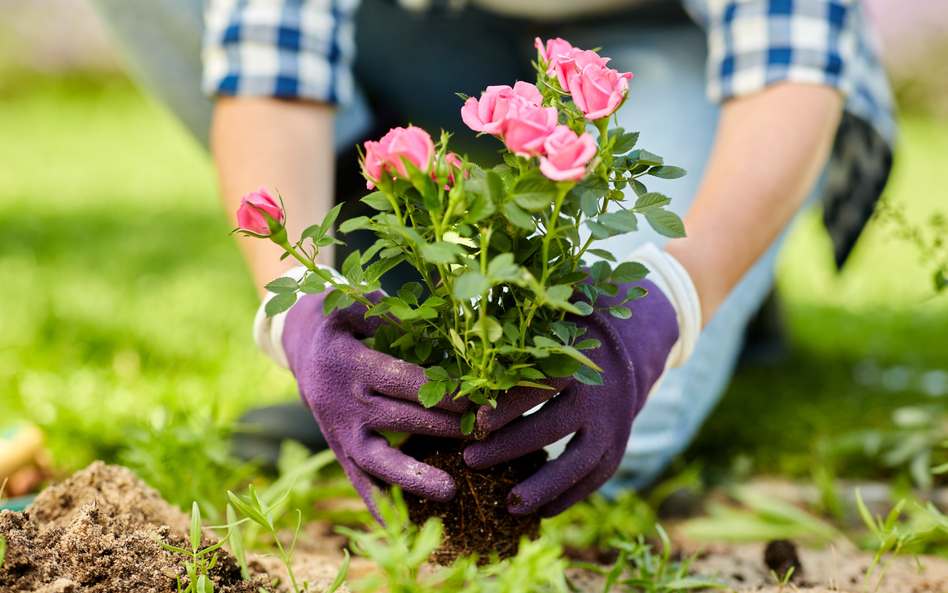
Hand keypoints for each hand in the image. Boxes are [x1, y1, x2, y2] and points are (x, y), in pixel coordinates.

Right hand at [281, 291, 471, 517]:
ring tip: (450, 492)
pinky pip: (360, 483)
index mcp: (349, 363)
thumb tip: (432, 330)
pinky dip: (380, 506)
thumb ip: (391, 317)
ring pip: (376, 460)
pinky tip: (405, 531)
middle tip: (484, 433)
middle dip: (443, 428)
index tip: (473, 400)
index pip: (400, 380)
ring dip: (413, 477)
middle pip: (397, 419)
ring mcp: (340, 432)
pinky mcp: (340, 451)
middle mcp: (342, 402)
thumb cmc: (341, 322)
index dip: (436, 391)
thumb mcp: (355, 305)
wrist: (299, 345)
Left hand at [463, 278, 679, 517]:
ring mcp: (612, 425)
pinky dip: (571, 498)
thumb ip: (520, 317)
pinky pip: (596, 478)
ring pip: (579, 463)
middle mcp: (598, 396)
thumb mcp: (553, 316)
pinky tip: (541, 512)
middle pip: (552, 428)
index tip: (474, 421)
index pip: (539, 386)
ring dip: (542, 486)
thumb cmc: (571, 330)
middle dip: (509, 447)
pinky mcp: (618, 445)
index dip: (508, 405)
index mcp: (576, 361)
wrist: (630, 346)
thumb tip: (473, 315)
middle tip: (470, 461)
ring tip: (507, 505)